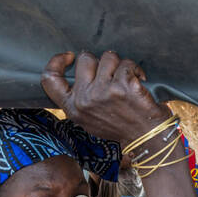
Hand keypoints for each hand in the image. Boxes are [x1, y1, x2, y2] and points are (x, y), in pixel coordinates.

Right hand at [41, 51, 170, 144]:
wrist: (147, 140)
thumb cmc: (121, 128)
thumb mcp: (90, 119)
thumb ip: (79, 98)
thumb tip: (78, 69)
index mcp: (73, 108)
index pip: (50, 79)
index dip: (56, 61)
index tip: (69, 56)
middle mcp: (85, 100)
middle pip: (85, 59)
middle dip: (101, 63)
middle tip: (113, 78)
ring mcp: (104, 92)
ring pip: (108, 57)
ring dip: (120, 66)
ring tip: (127, 83)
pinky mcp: (124, 86)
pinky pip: (127, 64)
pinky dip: (136, 71)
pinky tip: (140, 84)